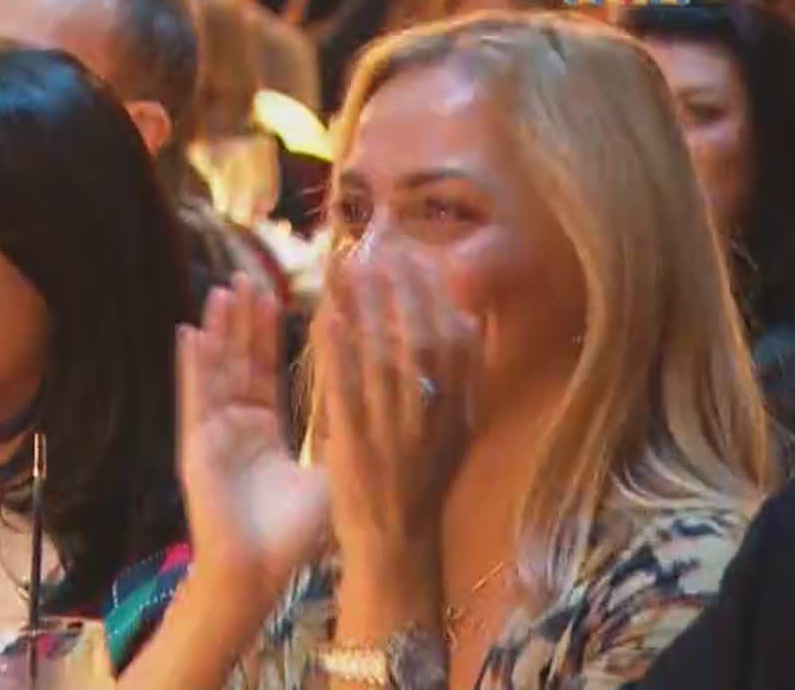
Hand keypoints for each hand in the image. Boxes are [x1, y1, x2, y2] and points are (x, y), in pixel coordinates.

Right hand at [178, 275, 329, 622]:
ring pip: (216, 371)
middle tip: (247, 277)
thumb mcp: (327, 474)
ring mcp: (213, 434)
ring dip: (218, 331)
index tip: (274, 295)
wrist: (259, 572)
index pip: (265, 372)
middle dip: (242, 321)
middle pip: (238, 363)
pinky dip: (193, 365)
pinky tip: (190, 332)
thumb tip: (378, 407)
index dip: (268, 335)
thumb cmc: (294, 535)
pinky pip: (195, 397)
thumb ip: (340, 436)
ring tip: (223, 289)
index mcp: (263, 433)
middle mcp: (234, 427)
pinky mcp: (196, 446)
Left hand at [316, 249, 477, 557]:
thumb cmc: (420, 483)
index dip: (438, 294)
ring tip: (349, 265)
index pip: (457, 340)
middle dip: (404, 288)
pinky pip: (348, 392)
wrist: (397, 548)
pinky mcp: (358, 449)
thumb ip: (461, 381)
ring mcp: (396, 435)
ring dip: (367, 308)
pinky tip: (323, 318)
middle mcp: (434, 419)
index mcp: (460, 411)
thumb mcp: (455, 432)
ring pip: (384, 359)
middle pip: (423, 340)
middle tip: (382, 245)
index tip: (420, 255)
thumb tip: (470, 322)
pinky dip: (338, 353)